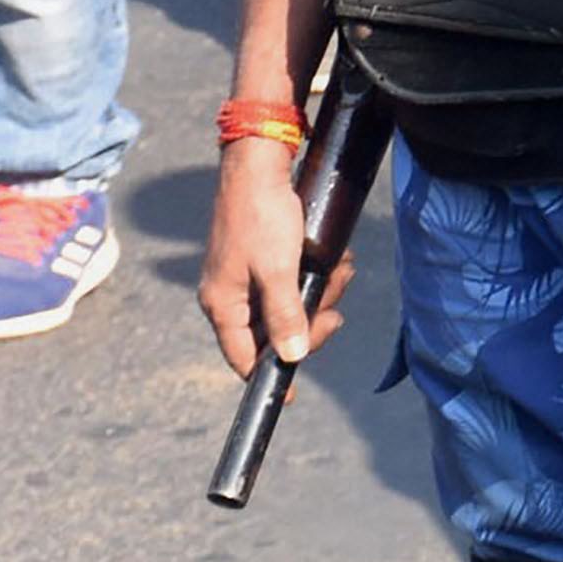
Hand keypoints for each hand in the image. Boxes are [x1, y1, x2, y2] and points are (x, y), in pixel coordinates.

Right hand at [198, 142, 347, 376]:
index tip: (289, 396)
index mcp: (223, 305)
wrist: (260, 165)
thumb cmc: (263, 216)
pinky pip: (295, 281)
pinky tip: (335, 260)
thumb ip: (284, 313)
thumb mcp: (278, 269)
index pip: (243, 357)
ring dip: (322, 292)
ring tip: (339, 271)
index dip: (268, 376)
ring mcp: (247, 278)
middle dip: (311, 321)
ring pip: (291, 305)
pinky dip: (318, 274)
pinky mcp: (265, 259)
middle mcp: (230, 296)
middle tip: (336, 311)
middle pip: (274, 333)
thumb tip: (290, 357)